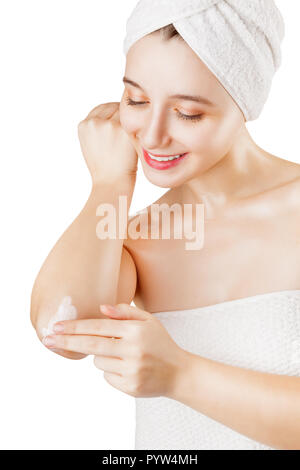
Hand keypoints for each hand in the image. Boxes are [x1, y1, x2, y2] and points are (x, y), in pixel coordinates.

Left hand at [42, 303, 188, 397]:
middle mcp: (132, 350)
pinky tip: (127, 367)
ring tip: (122, 355)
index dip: (75, 327)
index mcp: (135, 331)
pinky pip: (107, 377)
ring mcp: (131, 370)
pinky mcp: (130, 387)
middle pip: (90, 345)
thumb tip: (101, 308)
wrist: (179, 373)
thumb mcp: (148, 321)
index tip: (56, 327)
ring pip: (98, 361)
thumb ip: (125, 312)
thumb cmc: (160, 343)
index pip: (98, 327)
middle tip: (47, 339)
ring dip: (102, 356)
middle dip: (66, 341)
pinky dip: (111, 371)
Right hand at [77, 102, 137, 184]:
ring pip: (126, 114)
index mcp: (84, 125)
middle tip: (127, 136)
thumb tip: (109, 115)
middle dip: (121, 118)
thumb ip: (96, 127)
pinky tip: (137, 141)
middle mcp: (94, 122)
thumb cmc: (104, 167)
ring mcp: (108, 125)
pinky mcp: (123, 130)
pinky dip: (138, 130)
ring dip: (131, 123)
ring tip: (130, 141)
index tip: (119, 128)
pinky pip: (136, 122)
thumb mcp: (91, 144)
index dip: (112, 117)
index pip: (101, 109)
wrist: (111, 183)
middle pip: (114, 108)